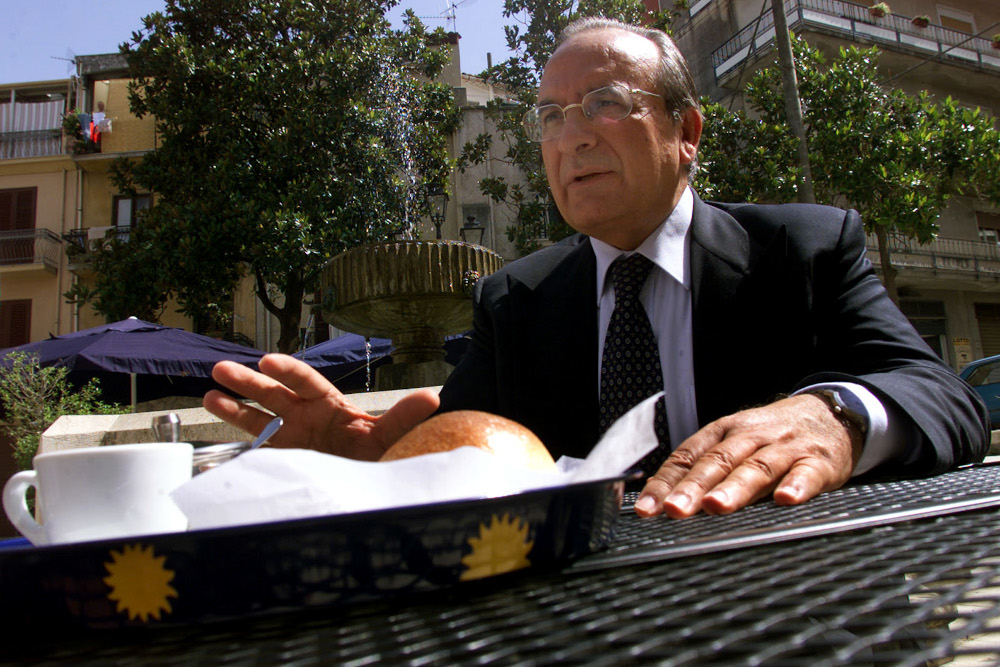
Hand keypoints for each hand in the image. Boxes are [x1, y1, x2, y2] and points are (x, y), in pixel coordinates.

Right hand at [203, 354, 439, 460]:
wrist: (371, 487)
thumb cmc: (380, 455)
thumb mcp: (391, 437)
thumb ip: (404, 417)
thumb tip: (432, 397)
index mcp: (329, 405)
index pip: (306, 381)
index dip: (287, 371)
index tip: (267, 362)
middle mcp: (305, 416)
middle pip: (274, 393)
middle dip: (248, 381)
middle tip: (221, 368)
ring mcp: (290, 437)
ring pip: (258, 417)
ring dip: (234, 406)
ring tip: (208, 395)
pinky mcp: (282, 459)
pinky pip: (256, 449)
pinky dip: (237, 445)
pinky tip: (215, 447)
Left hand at [633, 394, 862, 517]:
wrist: (830, 414)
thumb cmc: (773, 437)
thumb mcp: (736, 443)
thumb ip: (706, 469)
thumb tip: (664, 502)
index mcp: (725, 431)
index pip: (689, 456)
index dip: (667, 482)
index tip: (648, 509)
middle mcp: (751, 436)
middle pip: (718, 461)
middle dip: (693, 487)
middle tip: (675, 510)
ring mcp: (785, 448)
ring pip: (757, 467)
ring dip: (735, 488)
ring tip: (716, 506)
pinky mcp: (819, 462)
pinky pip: (807, 473)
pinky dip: (797, 486)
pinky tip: (785, 499)